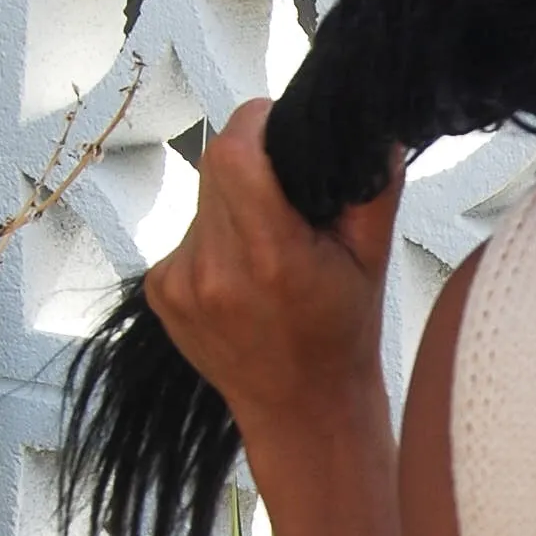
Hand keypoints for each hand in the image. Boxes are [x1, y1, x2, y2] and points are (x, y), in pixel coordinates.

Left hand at [143, 101, 402, 430]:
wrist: (301, 410)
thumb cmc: (341, 337)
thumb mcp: (373, 259)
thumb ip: (374, 187)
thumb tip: (375, 127)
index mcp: (271, 257)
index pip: (233, 152)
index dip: (254, 125)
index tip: (276, 129)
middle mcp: (216, 270)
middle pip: (216, 167)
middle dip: (251, 165)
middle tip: (285, 198)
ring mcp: (181, 284)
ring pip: (202, 201)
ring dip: (233, 207)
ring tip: (267, 252)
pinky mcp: (160, 292)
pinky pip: (186, 237)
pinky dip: (214, 241)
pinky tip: (242, 278)